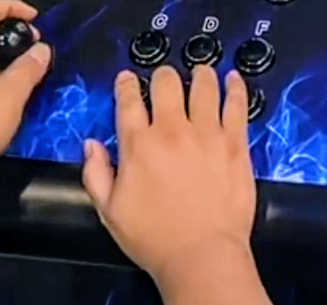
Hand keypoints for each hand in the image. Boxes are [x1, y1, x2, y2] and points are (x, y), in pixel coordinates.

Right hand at [82, 67, 267, 303]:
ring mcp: (207, 133)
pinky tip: (233, 78)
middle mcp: (173, 131)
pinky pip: (236, 103)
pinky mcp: (234, 141)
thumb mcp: (111, 212)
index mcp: (139, 145)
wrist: (201, 255)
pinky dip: (235, 87)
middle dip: (162, 75)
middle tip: (163, 79)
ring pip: (203, 84)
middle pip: (166, 82)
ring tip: (199, 72)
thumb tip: (90, 146)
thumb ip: (96, 174)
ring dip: (199, 73)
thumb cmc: (155, 239)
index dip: (126, 84)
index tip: (127, 79)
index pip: (129, 100)